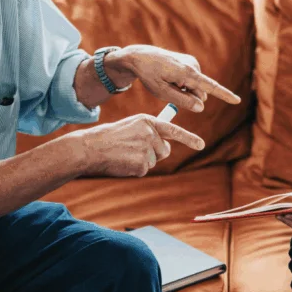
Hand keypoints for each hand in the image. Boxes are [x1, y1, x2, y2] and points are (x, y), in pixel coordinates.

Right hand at [78, 114, 205, 177]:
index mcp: (147, 121)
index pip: (173, 130)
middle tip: (135, 151)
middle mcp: (150, 133)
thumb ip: (148, 133)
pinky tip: (122, 162)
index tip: (201, 145)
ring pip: (153, 161)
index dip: (189, 138)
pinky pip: (143, 170)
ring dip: (142, 161)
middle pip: (164, 150)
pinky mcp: (142, 163)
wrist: (90, 147)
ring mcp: (147, 148)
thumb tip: (164, 148)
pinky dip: (134, 170)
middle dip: (155, 153)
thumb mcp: (131, 127)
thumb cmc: (109, 137)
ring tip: (124, 155)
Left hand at [109, 45, 241, 112]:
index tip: (237, 101)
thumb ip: (182, 101)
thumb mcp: (162, 92)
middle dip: (189, 98)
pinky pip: (193, 81)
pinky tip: (171, 77)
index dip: (224, 95)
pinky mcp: (191, 62)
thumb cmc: (149, 76)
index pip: (210, 87)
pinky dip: (183, 84)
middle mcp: (193, 65)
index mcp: (186, 73)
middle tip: (169, 90)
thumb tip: (201, 107)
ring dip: (184, 91)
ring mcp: (193, 63)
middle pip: (200, 93)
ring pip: (196, 88)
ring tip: (168, 82)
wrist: (141, 57)